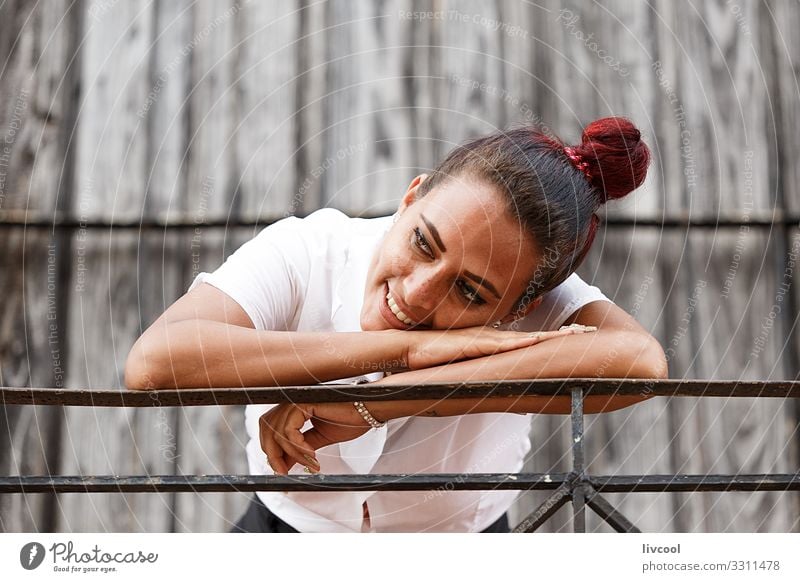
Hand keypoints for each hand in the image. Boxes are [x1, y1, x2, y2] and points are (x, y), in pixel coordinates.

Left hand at [258, 402, 372, 473]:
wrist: (370, 410)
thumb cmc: (351, 420)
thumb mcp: (319, 440)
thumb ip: (300, 449)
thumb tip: (285, 464)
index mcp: (294, 408)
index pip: (269, 428)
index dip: (271, 450)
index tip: (281, 470)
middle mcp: (292, 401)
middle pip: (266, 427)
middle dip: (273, 454)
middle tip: (284, 472)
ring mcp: (297, 400)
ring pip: (277, 431)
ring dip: (292, 453)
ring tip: (310, 463)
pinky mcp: (305, 403)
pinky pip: (290, 430)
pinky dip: (298, 447)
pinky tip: (313, 454)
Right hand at [405, 324, 595, 369]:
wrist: (411, 349)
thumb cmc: (434, 357)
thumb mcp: (465, 365)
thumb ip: (484, 371)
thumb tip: (503, 388)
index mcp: (494, 342)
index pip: (529, 340)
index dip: (552, 338)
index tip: (576, 335)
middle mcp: (495, 338)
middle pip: (535, 336)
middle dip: (563, 334)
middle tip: (589, 332)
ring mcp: (487, 339)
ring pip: (527, 338)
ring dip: (552, 337)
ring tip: (578, 335)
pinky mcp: (476, 343)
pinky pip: (505, 344)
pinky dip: (524, 343)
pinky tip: (541, 341)